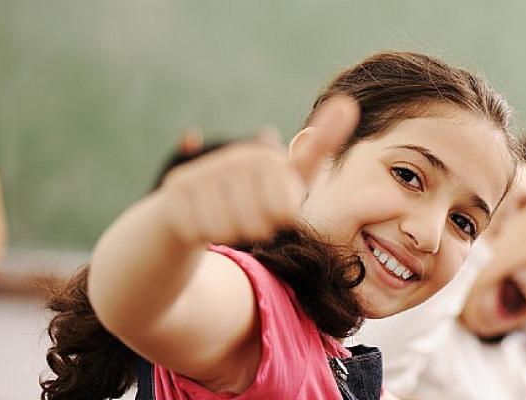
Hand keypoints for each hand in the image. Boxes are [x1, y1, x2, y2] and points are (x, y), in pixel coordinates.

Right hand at [155, 96, 358, 246]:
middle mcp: (236, 159)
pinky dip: (205, 235)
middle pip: (261, 223)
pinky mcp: (177, 189)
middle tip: (248, 215)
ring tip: (226, 217)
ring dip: (231, 233)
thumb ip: (317, 151)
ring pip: (231, 229)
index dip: (280, 220)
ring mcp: (205, 172)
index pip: (286, 210)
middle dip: (257, 230)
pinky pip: (203, 231)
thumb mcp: (290, 178)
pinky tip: (202, 220)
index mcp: (267, 158)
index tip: (276, 207)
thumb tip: (347, 102)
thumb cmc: (252, 197)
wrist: (189, 211)